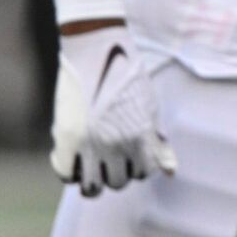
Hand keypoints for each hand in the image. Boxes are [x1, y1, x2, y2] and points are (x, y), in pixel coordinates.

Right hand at [50, 25, 177, 195]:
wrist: (96, 49)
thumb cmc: (126, 76)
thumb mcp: (149, 106)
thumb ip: (157, 141)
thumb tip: (171, 171)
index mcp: (141, 135)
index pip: (144, 172)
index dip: (138, 166)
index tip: (130, 157)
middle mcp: (117, 143)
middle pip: (118, 182)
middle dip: (117, 173)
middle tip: (110, 159)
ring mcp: (90, 143)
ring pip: (92, 187)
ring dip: (93, 179)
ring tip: (92, 165)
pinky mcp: (66, 137)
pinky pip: (66, 174)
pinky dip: (71, 171)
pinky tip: (75, 157)